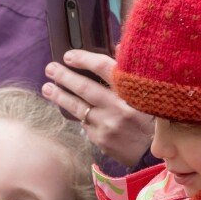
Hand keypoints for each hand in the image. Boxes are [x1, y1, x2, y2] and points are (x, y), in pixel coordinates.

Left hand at [42, 50, 153, 166]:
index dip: (84, 59)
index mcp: (133, 91)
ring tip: (47, 88)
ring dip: (59, 96)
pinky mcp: (101, 140)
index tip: (68, 56)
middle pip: (85, 88)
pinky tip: (68, 108)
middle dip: (64, 77)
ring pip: (78, 107)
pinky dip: (77, 115)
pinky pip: (83, 123)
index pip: (104, 68)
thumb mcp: (147, 93)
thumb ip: (130, 70)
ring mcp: (108, 125)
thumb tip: (117, 46)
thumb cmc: (150, 118)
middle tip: (50, 68)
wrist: (153, 153)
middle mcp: (119, 108)